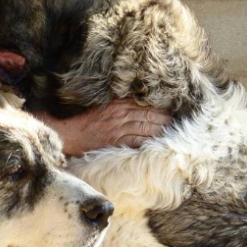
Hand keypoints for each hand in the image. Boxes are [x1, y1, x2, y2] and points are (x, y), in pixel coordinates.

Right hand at [35, 99, 172, 155]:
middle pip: (150, 115)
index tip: (171, 110)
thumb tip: (137, 105)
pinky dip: (150, 141)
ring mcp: (119, 127)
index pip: (145, 104)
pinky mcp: (116, 141)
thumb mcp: (102, 107)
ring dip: (162, 129)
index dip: (160, 107)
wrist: (69, 134)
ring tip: (173, 131)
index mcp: (117, 103)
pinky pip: (139, 140)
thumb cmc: (85, 121)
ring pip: (147, 127)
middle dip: (165, 118)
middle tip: (177, 122)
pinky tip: (159, 142)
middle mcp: (120, 113)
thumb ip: (119, 105)